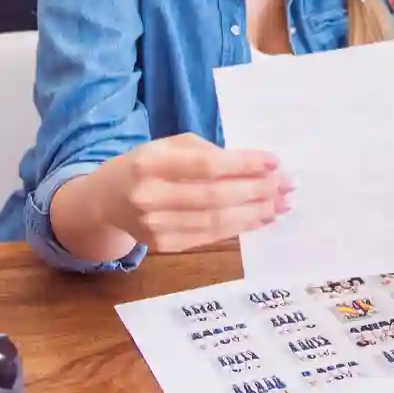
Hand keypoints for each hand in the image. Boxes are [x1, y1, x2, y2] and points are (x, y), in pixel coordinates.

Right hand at [86, 134, 291, 253]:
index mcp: (149, 163)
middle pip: (215, 196)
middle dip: (257, 190)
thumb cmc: (145, 165)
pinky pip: (210, 236)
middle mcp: (149, 196)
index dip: (243, 165)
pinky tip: (261, 218)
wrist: (106, 200)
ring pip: (216, 221)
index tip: (275, 162)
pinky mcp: (164, 246)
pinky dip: (240, 227)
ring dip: (255, 212)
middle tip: (287, 185)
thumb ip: (207, 152)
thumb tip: (255, 167)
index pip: (206, 166)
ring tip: (282, 203)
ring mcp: (155, 226)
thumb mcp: (168, 146)